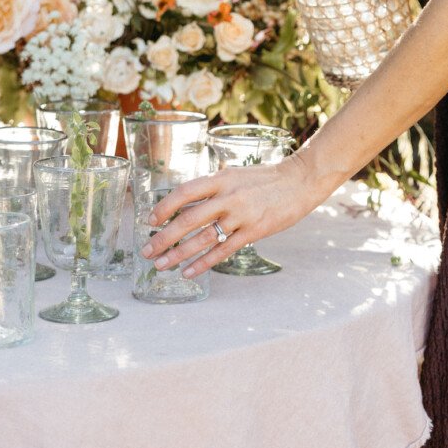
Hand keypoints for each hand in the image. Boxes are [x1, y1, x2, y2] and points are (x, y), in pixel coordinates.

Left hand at [140, 155, 321, 278]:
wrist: (300, 181)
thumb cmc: (266, 178)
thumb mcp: (236, 175)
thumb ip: (214, 188)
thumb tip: (187, 203)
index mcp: (222, 178)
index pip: (185, 192)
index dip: (165, 207)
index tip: (150, 221)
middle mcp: (229, 196)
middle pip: (189, 219)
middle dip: (164, 238)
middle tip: (147, 251)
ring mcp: (242, 215)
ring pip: (203, 239)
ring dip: (179, 254)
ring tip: (162, 265)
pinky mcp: (254, 231)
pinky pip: (224, 251)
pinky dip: (204, 263)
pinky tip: (190, 272)